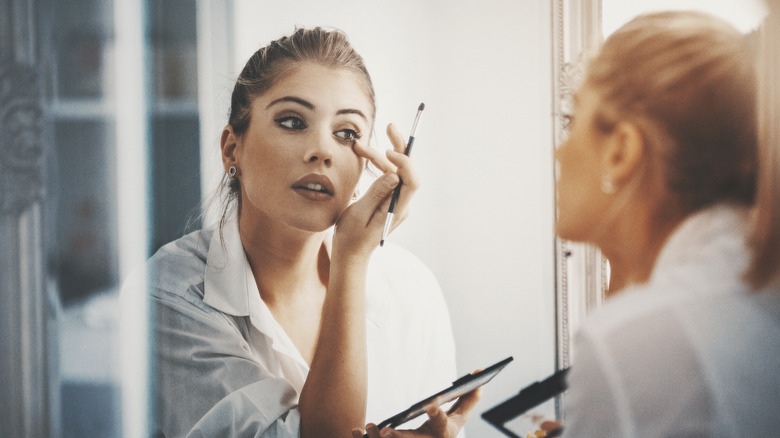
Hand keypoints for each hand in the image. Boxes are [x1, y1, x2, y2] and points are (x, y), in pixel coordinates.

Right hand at [333, 123, 420, 258]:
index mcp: (397, 209)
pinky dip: (378, 165)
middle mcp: (401, 204)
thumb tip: (394, 175)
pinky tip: (366, 156)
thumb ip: (376, 194)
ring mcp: (396, 201)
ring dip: (379, 156)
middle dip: (399, 147)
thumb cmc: (351, 239)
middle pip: (407, 171)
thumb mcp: (359, 215)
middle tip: (390, 127)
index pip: (412, 181)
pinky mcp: (388, 199)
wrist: (351, 255)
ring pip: (394, 171)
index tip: (388, 152)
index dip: (405, 162)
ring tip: (359, 146)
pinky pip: (388, 177)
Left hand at [352, 388, 481, 437]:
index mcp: (442, 435)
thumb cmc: (443, 435)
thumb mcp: (458, 419)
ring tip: (368, 426)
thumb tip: (481, 372)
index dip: (438, 416)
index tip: (431, 406)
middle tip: (386, 431)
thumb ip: (469, 399)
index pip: (442, 426)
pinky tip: (356, 429)